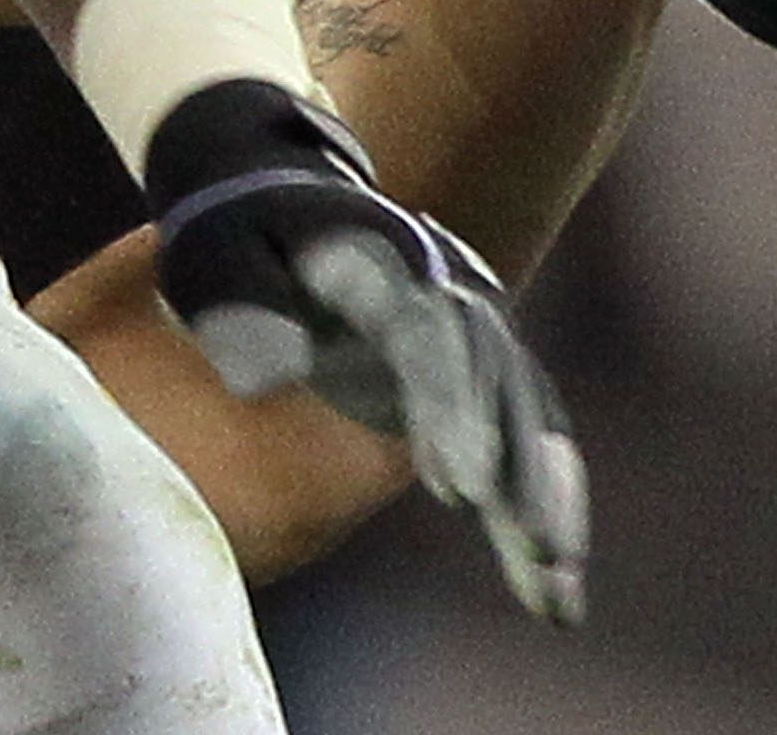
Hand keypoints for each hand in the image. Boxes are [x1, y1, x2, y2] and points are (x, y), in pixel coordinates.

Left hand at [144, 78, 588, 624]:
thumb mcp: (219, 250)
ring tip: (556, 592)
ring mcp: (462, 333)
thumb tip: (265, 381)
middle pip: (501, 387)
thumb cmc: (234, 230)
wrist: (263, 185)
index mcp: (388, 263)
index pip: (434, 342)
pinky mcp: (462, 374)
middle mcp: (445, 294)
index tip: (460, 488)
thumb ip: (240, 306)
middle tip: (537, 550)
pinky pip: (515, 439)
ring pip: (523, 419)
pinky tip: (554, 581)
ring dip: (542, 503)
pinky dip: (536, 503)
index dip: (452, 411)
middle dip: (522, 472)